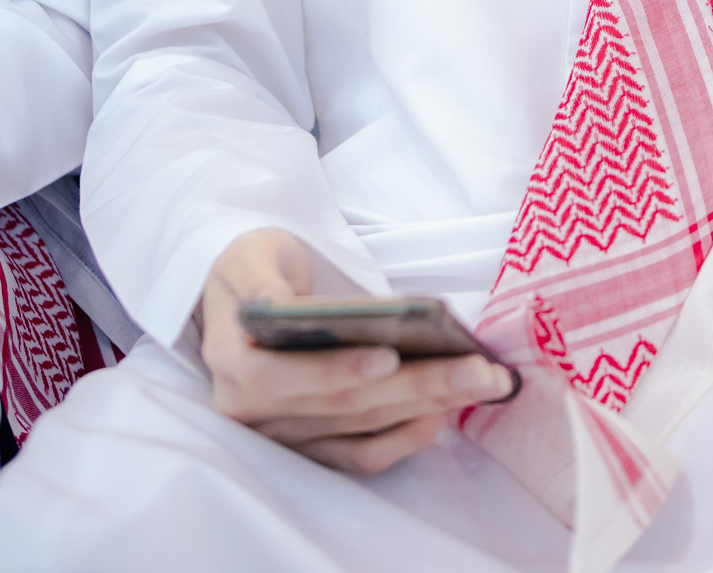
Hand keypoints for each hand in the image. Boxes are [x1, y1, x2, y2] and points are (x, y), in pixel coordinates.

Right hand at [198, 228, 512, 474]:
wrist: (247, 299)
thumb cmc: (255, 270)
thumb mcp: (249, 257)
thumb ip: (260, 282)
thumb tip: (281, 306)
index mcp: (231, 360)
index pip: (276, 378)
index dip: (332, 371)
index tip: (388, 355)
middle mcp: (253, 412)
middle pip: (340, 406)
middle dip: (413, 386)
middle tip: (476, 368)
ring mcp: (286, 436)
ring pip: (361, 431)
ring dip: (425, 407)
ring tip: (481, 381)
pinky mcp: (314, 448)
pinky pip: (364, 455)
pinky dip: (407, 436)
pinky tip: (447, 410)